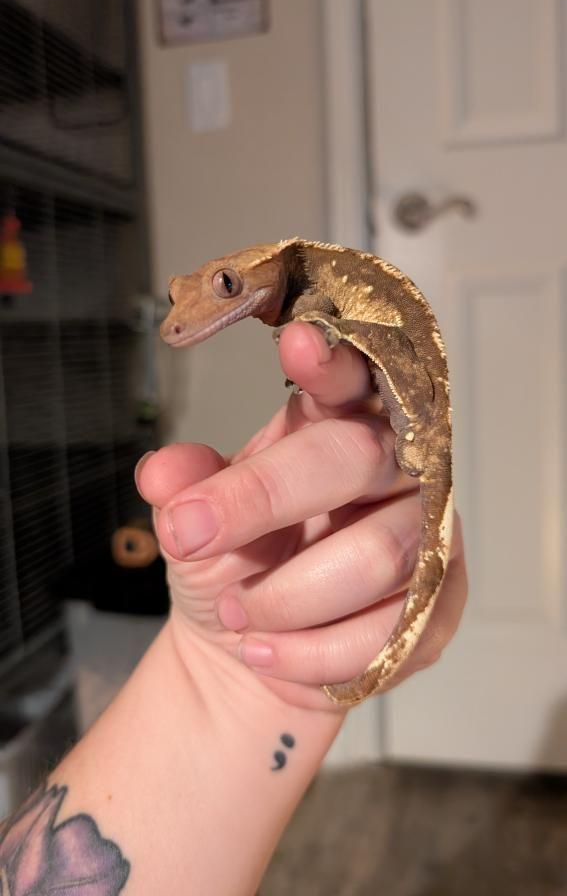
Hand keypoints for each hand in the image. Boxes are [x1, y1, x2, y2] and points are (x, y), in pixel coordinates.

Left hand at [135, 321, 466, 710]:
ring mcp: (428, 534)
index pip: (349, 377)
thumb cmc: (234, 565)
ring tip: (235, 614)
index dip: (331, 361)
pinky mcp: (438, 605)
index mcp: (336, 423)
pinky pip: (390, 633)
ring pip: (379, 554)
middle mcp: (394, 468)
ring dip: (287, 595)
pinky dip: (311, 653)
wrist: (251, 652)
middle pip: (360, 458)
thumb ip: (184, 492)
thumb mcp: (192, 523)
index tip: (297, 342)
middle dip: (265, 498)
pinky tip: (265, 653)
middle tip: (191, 536)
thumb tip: (163, 474)